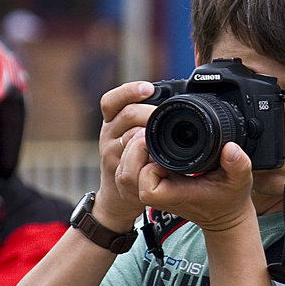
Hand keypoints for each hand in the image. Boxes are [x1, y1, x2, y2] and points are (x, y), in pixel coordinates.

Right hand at [97, 81, 157, 227]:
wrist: (118, 197)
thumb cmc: (133, 160)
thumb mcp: (132, 134)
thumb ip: (145, 117)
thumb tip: (176, 97)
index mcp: (112, 121)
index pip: (111, 100)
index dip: (129, 91)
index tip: (148, 88)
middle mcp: (108, 135)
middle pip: (126, 114)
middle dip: (150, 112)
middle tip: (166, 115)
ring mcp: (112, 155)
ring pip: (131, 137)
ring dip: (151, 134)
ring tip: (164, 135)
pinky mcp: (119, 174)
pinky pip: (133, 163)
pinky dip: (149, 157)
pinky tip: (160, 156)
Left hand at [138, 141, 255, 232]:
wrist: (225, 214)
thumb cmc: (230, 199)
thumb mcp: (240, 180)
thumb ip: (237, 165)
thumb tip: (230, 148)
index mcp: (174, 194)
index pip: (144, 183)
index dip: (148, 166)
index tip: (161, 152)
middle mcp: (159, 192)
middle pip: (128, 173)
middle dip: (134, 150)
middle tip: (149, 134)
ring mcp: (154, 187)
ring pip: (126, 169)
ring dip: (133, 149)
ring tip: (149, 136)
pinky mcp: (155, 180)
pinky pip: (133, 166)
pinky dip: (137, 152)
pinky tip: (151, 141)